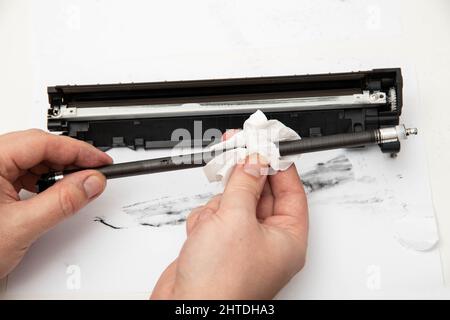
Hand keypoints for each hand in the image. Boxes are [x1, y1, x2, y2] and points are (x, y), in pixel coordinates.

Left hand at [0, 129, 111, 277]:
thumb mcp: (21, 226)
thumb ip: (62, 202)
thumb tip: (91, 182)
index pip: (42, 143)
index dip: (77, 150)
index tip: (101, 160)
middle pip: (38, 147)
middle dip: (70, 159)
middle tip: (94, 171)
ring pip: (32, 159)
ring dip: (57, 170)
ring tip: (77, 183)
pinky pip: (23, 173)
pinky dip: (44, 181)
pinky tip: (54, 190)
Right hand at [152, 154, 307, 298]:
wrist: (184, 310)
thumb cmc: (220, 284)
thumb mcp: (236, 220)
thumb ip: (244, 184)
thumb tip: (253, 161)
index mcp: (287, 239)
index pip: (290, 190)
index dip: (278, 164)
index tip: (266, 143)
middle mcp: (267, 241)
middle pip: (260, 192)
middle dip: (244, 176)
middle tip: (236, 148)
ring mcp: (241, 243)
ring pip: (234, 201)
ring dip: (219, 204)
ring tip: (212, 218)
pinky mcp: (217, 245)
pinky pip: (215, 216)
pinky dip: (205, 219)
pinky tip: (201, 235)